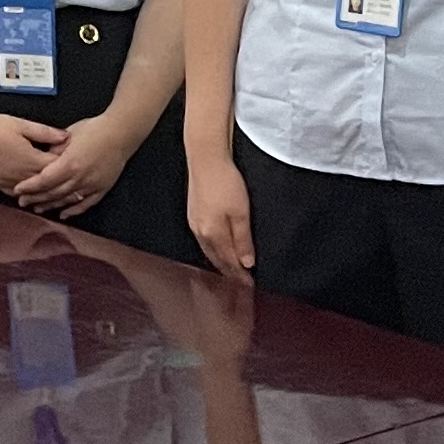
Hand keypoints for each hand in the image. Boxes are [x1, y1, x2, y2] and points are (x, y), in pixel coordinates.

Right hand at [0, 111, 72, 199]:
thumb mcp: (22, 124)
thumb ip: (45, 132)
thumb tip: (65, 136)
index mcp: (31, 159)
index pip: (56, 166)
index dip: (67, 164)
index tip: (76, 163)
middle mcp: (22, 175)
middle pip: (47, 183)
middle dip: (60, 182)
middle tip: (74, 184)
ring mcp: (10, 182)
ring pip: (33, 193)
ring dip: (45, 194)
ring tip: (58, 195)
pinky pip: (17, 195)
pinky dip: (27, 196)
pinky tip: (32, 197)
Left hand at [11, 110, 133, 219]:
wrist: (121, 133)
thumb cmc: (94, 129)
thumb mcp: (69, 134)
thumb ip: (54, 148)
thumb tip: (42, 157)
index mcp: (69, 162)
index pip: (44, 179)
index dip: (30, 186)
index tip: (18, 190)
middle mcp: (79, 177)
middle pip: (53, 192)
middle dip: (36, 198)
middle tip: (22, 202)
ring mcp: (91, 185)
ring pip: (67, 200)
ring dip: (51, 205)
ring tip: (38, 208)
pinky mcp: (101, 188)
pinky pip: (85, 204)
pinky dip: (73, 210)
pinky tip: (63, 214)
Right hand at [182, 143, 255, 273]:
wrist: (205, 158)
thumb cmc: (225, 182)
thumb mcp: (241, 212)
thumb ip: (243, 240)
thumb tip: (246, 263)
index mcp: (213, 234)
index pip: (229, 263)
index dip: (240, 275)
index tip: (249, 285)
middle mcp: (201, 233)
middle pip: (217, 260)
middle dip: (230, 273)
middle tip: (242, 282)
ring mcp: (194, 223)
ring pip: (209, 251)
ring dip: (221, 263)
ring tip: (232, 270)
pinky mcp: (193, 214)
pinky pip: (203, 241)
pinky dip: (213, 250)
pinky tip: (218, 248)